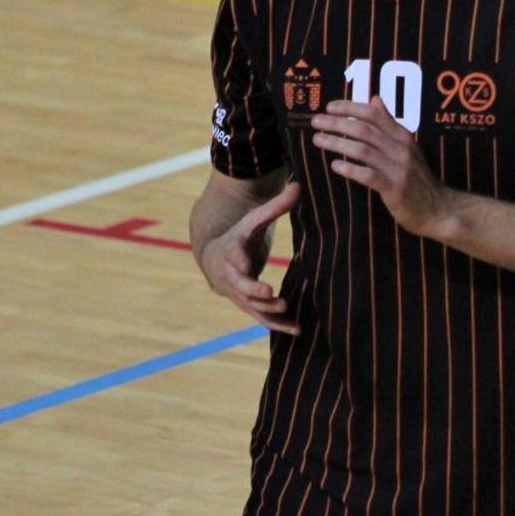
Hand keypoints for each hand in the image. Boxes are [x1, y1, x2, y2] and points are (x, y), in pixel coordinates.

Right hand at [197, 182, 300, 334]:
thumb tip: (299, 185)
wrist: (215, 258)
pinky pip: (262, 318)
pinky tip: (298, 329)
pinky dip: (278, 325)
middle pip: (241, 285)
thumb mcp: (254, 219)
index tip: (246, 264)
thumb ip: (275, 206)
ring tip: (287, 307)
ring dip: (268, 310)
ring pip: (252, 305)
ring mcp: (239, 294)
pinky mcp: (248, 306)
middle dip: (253, 290)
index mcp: (232, 251)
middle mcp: (232, 276)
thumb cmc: (239, 235)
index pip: (233, 255)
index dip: (238, 260)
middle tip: (268, 293)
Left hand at [312, 98, 453, 235]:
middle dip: (337, 123)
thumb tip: (375, 99)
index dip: (350, 108)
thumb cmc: (418, 178)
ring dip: (337, 143)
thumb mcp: (407, 146)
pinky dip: (350, 169)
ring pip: (363, 150)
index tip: (330, 106)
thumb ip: (390, 124)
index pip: (374, 115)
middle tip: (316, 121)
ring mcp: (398, 169)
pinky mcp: (394, 189)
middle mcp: (401, 149)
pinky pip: (368, 176)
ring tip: (318, 140)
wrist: (438, 208)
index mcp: (403, 136)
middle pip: (364, 129)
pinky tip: (335, 165)